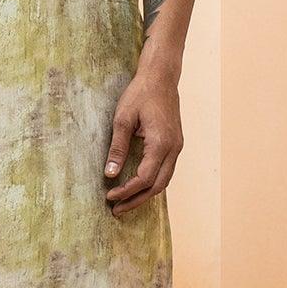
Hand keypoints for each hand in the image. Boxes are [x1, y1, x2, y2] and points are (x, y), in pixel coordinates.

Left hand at [103, 71, 182, 213]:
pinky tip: (138, 186)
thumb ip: (117, 148)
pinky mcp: (175, 143)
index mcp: (161, 143)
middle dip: (136, 200)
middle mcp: (173, 148)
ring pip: (164, 180)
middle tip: (117, 210)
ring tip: (126, 202)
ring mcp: (177, 147)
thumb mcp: (122, 119)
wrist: (161, 77)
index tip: (109, 196)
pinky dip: (153, 182)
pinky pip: (166, 171)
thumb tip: (109, 174)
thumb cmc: (140, 94)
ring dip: (145, 194)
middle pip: (157, 186)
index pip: (144, 178)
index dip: (126, 191)